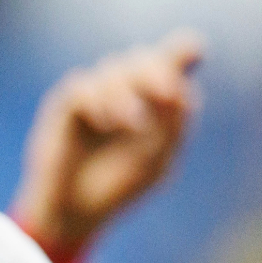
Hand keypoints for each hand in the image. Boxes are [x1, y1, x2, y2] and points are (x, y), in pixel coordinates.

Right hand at [11, 31, 202, 258]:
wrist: (75, 212)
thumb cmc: (118, 188)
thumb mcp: (156, 162)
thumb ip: (173, 129)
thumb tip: (182, 92)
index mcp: (155, 103)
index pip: (172, 63)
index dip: (184, 50)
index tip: (196, 52)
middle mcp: (125, 91)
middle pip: (143, 57)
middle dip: (156, 71)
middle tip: (166, 94)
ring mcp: (94, 94)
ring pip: (113, 67)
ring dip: (127, 92)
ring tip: (131, 123)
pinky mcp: (66, 104)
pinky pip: (83, 86)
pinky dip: (99, 100)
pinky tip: (106, 123)